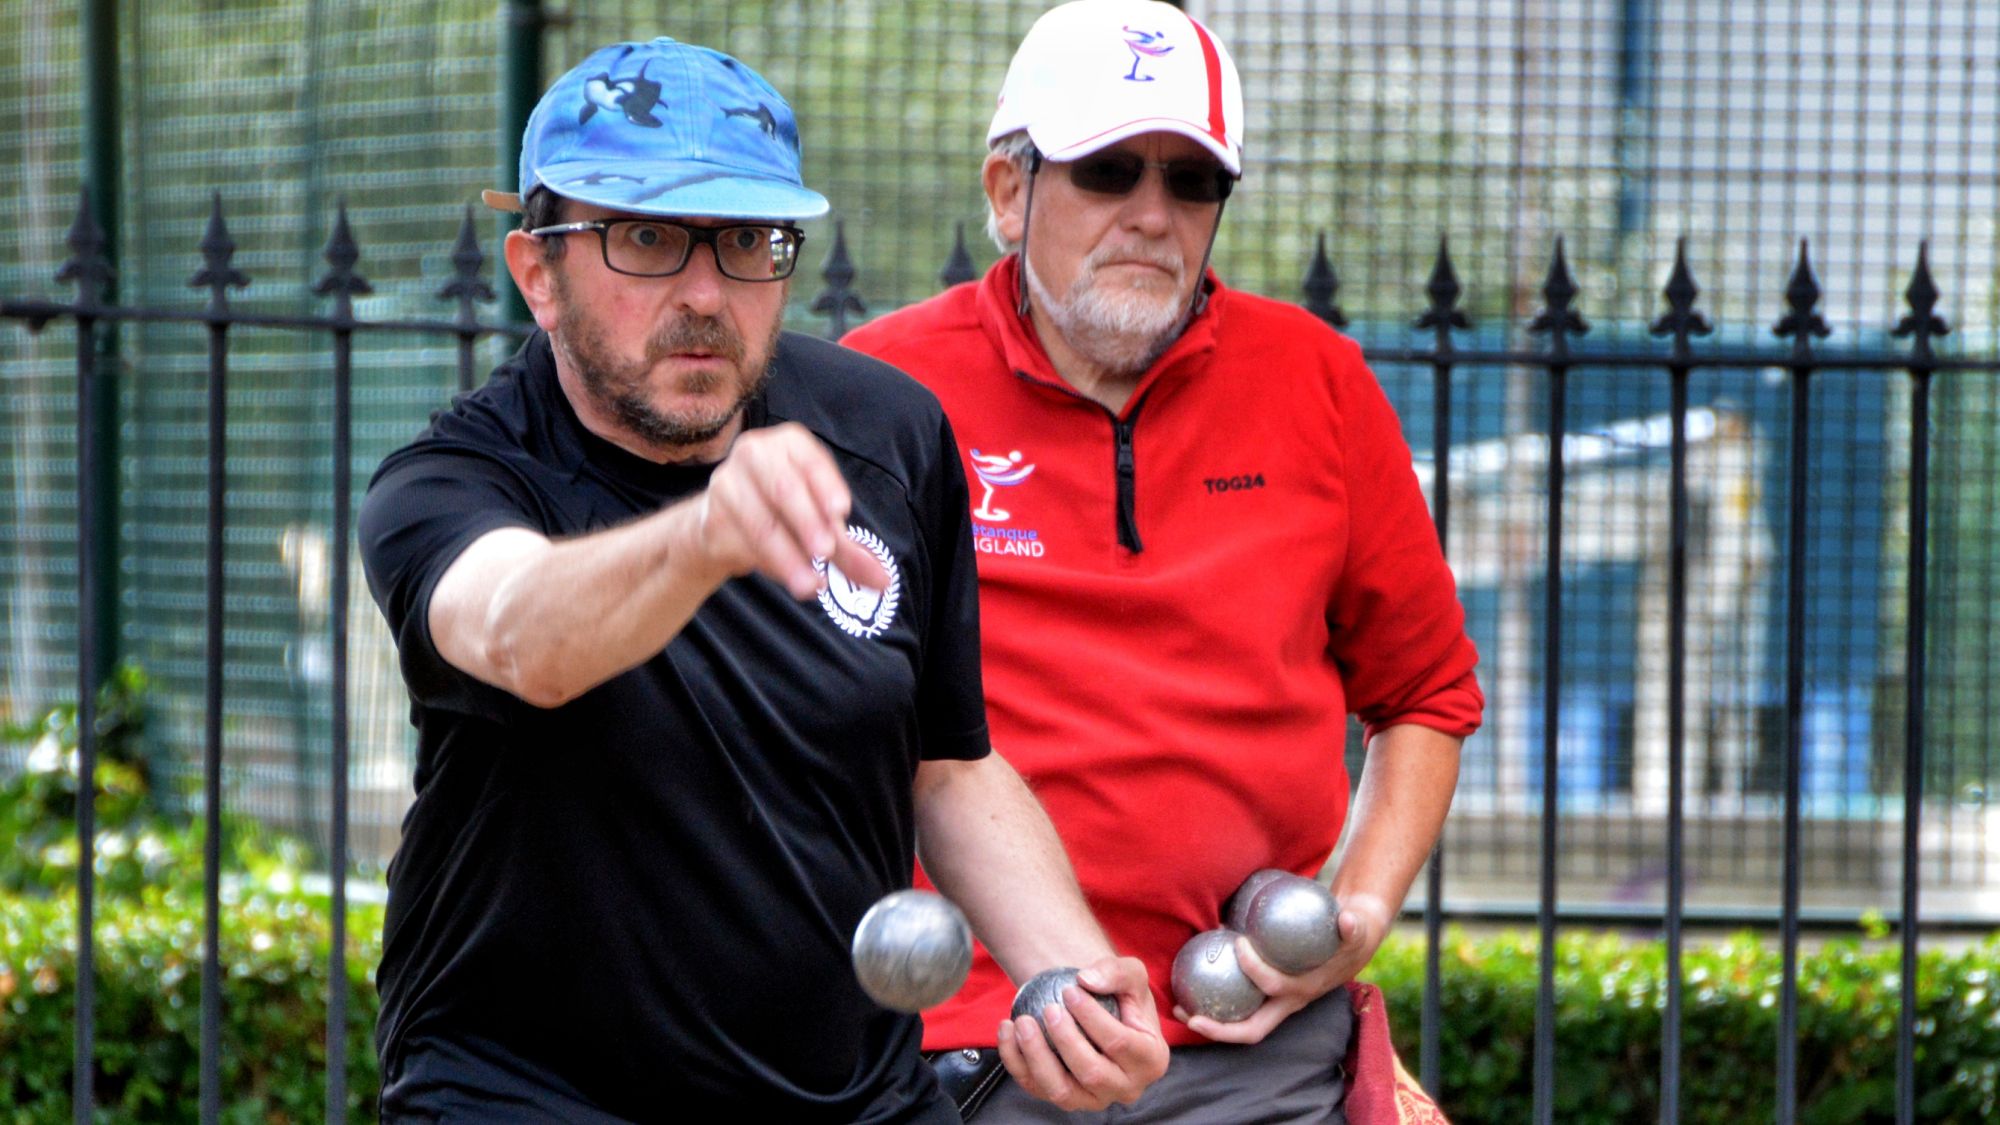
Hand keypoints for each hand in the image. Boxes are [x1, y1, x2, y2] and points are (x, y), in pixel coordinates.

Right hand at [691, 422, 891, 598]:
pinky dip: (769, 563)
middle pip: (784, 488)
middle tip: (827, 551)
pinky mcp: (711, 513)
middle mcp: (756, 453)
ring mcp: (728, 480)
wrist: (722, 523)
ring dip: (789, 557)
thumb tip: (883, 581)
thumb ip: (850, 551)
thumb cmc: (783, 513)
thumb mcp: (820, 525)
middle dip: (808, 522)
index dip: (827, 486)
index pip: (811, 461)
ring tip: (811, 585)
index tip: (841, 513)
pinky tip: (789, 578)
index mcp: (790, 444)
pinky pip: (743, 540)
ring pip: (763, 522)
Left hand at [995, 956, 1168, 1110]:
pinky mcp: (1065, 1099)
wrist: (1098, 1012)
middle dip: (1066, 1040)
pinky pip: (1035, 1088)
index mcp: (1151, 1060)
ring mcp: (1094, 1099)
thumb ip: (1118, 971)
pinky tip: (1007, 1031)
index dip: (1092, 1017)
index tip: (1070, 991)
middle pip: (1092, 1073)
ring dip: (1036, 1057)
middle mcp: (1126, 1087)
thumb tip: (1087, 980)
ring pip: (1062, 1091)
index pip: (1121, 1044)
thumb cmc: (1120, 994)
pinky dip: (1016, 1062)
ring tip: (1022, 1022)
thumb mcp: (1131, 974)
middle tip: (1049, 1008)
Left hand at [1175, 893, 1393, 1043]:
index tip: (1239, 943)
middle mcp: (1286, 1005)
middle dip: (1220, 1029)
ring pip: (1239, 1026)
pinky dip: (1213, 1003)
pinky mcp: (1264, 999)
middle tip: (1190, 1016)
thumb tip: (1347, 918)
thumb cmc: (1347, 936)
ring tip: (1178, 1009)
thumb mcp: (1355, 930)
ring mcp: (1274, 1006)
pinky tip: (1189, 983)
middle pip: (1251, 1030)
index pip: (1275, 987)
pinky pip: (1237, 1008)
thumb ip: (1352, 926)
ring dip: (1208, 1022)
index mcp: (1304, 990)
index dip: (1256, 971)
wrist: (1349, 950)